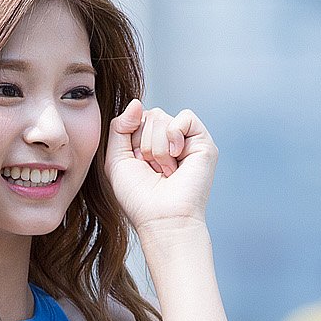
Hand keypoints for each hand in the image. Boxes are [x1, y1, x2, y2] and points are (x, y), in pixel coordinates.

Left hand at [104, 100, 217, 235]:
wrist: (161, 217)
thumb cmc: (138, 196)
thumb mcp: (117, 159)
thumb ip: (119, 128)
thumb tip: (137, 103)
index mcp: (148, 142)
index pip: (134, 118)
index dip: (130, 140)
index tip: (137, 165)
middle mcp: (167, 140)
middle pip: (148, 116)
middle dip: (143, 144)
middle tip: (153, 170)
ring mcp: (186, 140)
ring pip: (162, 117)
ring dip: (156, 148)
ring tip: (166, 171)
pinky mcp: (203, 143)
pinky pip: (185, 117)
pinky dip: (174, 137)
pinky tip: (177, 157)